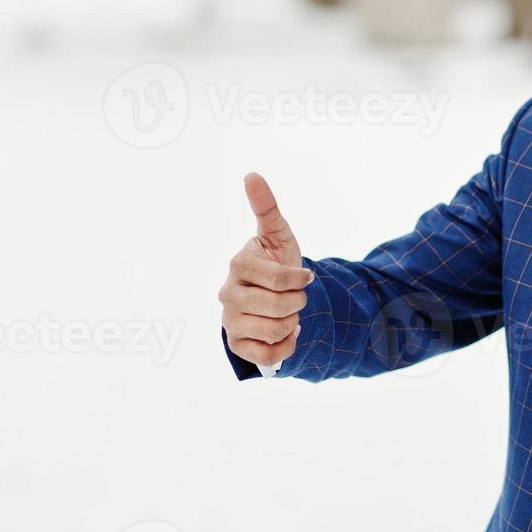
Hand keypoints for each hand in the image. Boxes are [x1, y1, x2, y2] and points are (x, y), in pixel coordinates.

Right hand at [219, 172, 312, 366]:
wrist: (272, 298)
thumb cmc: (275, 262)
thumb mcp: (277, 234)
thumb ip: (266, 206)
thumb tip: (252, 174)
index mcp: (238, 264)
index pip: (281, 279)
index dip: (300, 279)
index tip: (304, 276)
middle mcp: (228, 294)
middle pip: (280, 307)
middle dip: (298, 302)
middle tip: (294, 297)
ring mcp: (229, 321)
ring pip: (276, 331)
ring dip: (292, 324)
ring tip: (286, 314)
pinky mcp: (236, 346)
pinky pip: (270, 356)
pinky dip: (285, 347)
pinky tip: (281, 334)